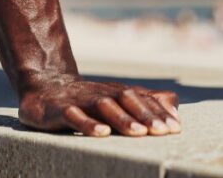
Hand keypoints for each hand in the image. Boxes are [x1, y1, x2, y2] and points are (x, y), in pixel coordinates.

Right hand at [19, 74, 181, 136]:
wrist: (46, 87)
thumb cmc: (88, 100)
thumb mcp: (117, 101)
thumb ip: (146, 103)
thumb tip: (175, 110)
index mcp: (117, 93)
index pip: (142, 99)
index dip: (159, 112)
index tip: (176, 128)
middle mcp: (102, 93)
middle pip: (127, 100)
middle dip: (146, 115)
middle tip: (163, 131)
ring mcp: (81, 100)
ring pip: (104, 106)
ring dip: (123, 119)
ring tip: (139, 133)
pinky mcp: (60, 109)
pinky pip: (74, 116)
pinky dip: (88, 124)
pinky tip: (101, 133)